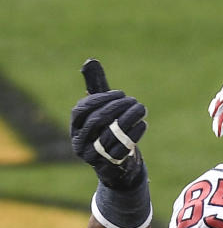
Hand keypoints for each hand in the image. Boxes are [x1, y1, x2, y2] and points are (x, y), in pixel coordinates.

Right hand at [70, 60, 146, 189]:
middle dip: (117, 107)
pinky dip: (134, 133)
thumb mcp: (100, 110)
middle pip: (97, 121)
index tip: (119, 93)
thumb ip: (96, 87)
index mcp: (74, 128)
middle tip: (133, 100)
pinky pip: (123, 147)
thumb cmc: (107, 131)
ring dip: (129, 118)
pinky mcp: (111, 165)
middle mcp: (80, 143)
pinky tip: (143, 123)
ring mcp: (95, 156)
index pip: (82, 110)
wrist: (115, 166)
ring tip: (141, 108)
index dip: (99, 100)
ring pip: (111, 134)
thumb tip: (91, 61)